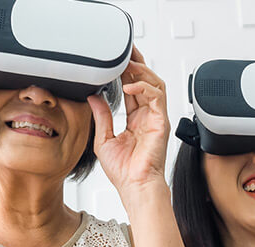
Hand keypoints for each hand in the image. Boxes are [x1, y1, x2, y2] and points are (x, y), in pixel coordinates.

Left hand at [88, 47, 170, 194]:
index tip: (117, 60)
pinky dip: (144, 87)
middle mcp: (148, 117)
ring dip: (141, 72)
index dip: (126, 72)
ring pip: (155, 84)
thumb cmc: (123, 172)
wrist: (134, 187)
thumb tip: (93, 97)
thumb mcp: (103, 139)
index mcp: (135, 120)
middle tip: (125, 51)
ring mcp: (156, 118)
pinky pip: (157, 97)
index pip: (132, 89)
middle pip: (146, 81)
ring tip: (127, 65)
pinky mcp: (161, 122)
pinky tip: (130, 86)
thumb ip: (101, 116)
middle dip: (136, 64)